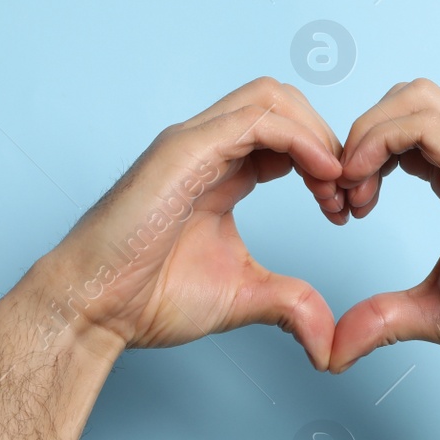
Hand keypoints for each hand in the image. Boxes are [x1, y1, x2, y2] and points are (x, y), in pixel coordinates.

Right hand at [18, 78, 346, 366]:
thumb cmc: (149, 299)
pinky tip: (322, 175)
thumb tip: (327, 341)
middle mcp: (207, 147)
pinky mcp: (183, 151)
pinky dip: (299, 139)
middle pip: (284, 102)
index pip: (287, 134)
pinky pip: (254, 121)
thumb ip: (290, 304)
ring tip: (336, 184)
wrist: (93, 309)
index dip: (326, 160)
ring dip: (317, 133)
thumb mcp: (244, 295)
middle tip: (347, 193)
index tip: (345, 207)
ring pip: (271, 98)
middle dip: (327, 138)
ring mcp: (193, 144)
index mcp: (222, 171)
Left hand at [327, 79, 439, 369]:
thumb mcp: (435, 312)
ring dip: (366, 136)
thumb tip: (336, 350)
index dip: (367, 157)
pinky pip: (418, 125)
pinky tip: (361, 188)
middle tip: (344, 196)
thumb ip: (384, 318)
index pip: (410, 131)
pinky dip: (376, 144)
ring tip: (351, 193)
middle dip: (362, 135)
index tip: (347, 209)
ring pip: (412, 98)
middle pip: (409, 98)